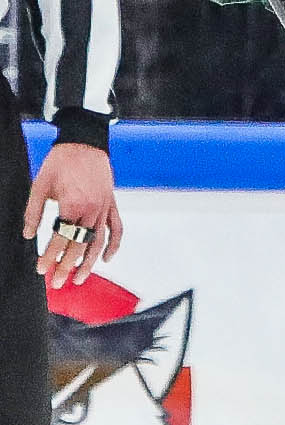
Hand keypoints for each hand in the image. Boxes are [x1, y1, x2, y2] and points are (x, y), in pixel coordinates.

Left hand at [24, 143, 123, 290]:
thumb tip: (27, 234)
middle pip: (79, 246)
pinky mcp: (111, 204)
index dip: (49, 256)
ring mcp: (104, 208)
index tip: (41, 269)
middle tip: (58, 282)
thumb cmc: (61, 161)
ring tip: (79, 279)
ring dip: (90, 264)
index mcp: (72, 206)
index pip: (59, 239)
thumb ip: (33, 212)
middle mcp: (91, 211)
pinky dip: (113, 245)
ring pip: (98, 243)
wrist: (84, 142)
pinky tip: (106, 259)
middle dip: (67, 267)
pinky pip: (116, 229)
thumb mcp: (40, 184)